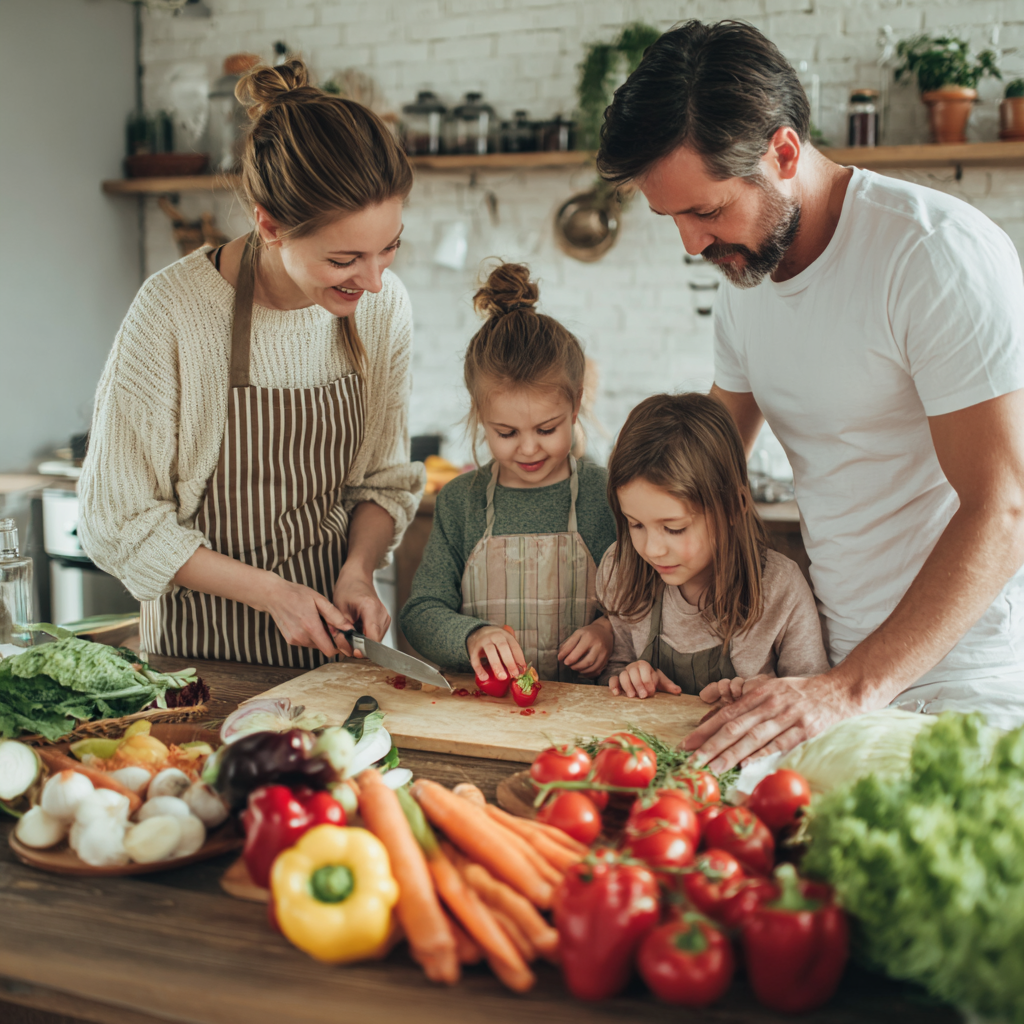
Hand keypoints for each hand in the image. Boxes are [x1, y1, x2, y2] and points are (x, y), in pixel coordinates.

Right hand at [258, 573, 349, 658]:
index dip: (339, 646)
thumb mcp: (320, 600)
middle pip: (324, 648)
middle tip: (331, 625)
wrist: (274, 595)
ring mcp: (294, 640)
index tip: (343, 637)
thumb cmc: (297, 595)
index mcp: (311, 627)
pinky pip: (307, 643)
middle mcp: (301, 637)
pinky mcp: (290, 640)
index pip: (330, 650)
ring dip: (321, 637)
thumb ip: (335, 616)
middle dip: (331, 640)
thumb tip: (349, 628)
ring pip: (316, 646)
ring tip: (318, 621)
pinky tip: (309, 623)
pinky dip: (311, 636)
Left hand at [332, 569, 391, 657]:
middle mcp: (382, 613)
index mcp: (371, 608)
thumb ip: (343, 632)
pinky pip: (377, 635)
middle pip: (375, 641)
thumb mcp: (339, 611)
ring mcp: (386, 617)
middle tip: (346, 643)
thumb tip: (348, 651)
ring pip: (377, 640)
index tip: (353, 652)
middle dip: (361, 647)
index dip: (364, 649)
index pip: (373, 637)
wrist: (357, 577)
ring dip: (364, 643)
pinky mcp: (385, 620)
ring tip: (351, 635)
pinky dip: (367, 637)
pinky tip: (357, 631)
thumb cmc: (347, 589)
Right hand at [467, 625, 525, 682]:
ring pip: (490, 651)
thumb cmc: (495, 641)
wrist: (476, 632)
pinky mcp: (473, 648)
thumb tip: (520, 671)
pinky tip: (484, 677)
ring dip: (496, 665)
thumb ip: (511, 654)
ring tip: (502, 677)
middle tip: (514, 674)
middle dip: (509, 661)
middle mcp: (495, 636)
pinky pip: (475, 659)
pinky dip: (479, 669)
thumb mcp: (504, 642)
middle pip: (503, 647)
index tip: (522, 670)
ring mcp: (483, 641)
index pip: (514, 645)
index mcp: (505, 635)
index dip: (519, 658)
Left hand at [558, 618, 612, 677]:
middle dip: (576, 666)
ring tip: (575, 668)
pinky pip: (598, 670)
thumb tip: (559, 657)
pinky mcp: (606, 659)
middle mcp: (598, 645)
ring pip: (593, 667)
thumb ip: (567, 645)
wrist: (604, 631)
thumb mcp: (577, 634)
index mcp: (589, 637)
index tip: (564, 661)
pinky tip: (583, 671)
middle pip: (587, 661)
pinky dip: (588, 674)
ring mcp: (604, 653)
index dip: (570, 659)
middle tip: (569, 666)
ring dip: (582, 671)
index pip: (578, 651)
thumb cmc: (588, 633)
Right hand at [609, 660, 681, 698]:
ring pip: (622, 676)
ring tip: (632, 697)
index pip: (643, 668)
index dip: (647, 679)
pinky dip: (613, 686)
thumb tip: (678, 691)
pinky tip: (616, 694)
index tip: (651, 691)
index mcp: (643, 665)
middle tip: (643, 696)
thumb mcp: (661, 682)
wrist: (643, 682)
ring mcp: (624, 673)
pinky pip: (612, 680)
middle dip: (638, 684)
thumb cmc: (652, 681)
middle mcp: (632, 667)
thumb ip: (669, 685)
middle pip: (632, 672)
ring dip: (627, 686)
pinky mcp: (617, 680)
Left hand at [683, 672, 865, 772]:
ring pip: (753, 737)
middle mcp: (769, 704)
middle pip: (734, 727)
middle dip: (710, 746)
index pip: (725, 714)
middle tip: (692, 761)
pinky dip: (762, 753)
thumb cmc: (800, 693)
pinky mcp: (804, 730)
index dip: (704, 730)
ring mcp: (787, 717)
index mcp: (759, 694)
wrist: (837, 691)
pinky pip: (779, 743)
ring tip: (714, 768)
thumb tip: (723, 721)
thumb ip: (750, 705)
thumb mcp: (772, 690)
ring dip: (731, 754)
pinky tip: (746, 763)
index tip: (686, 744)